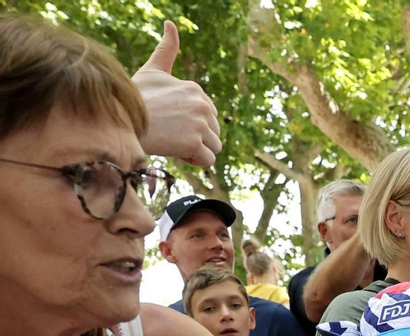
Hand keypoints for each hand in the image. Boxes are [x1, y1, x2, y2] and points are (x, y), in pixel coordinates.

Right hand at [131, 22, 221, 166]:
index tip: (170, 120)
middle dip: (196, 137)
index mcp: (195, 89)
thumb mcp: (152, 70)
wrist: (119, 119)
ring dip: (196, 150)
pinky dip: (195, 161)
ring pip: (214, 146)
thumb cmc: (134, 97)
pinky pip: (208, 160)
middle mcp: (201, 104)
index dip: (191, 123)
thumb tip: (170, 23)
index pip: (208, 115)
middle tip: (170, 132)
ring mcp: (199, 124)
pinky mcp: (194, 143)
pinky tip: (178, 153)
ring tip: (173, 142)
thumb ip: (166, 50)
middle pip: (213, 131)